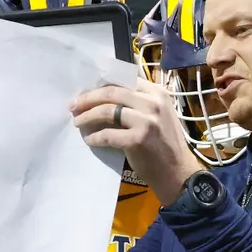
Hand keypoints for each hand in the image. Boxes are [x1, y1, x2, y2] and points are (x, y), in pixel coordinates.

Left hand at [71, 80, 200, 203]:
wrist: (178, 172)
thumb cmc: (165, 144)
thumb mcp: (158, 115)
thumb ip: (139, 101)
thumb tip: (106, 92)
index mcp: (158, 92)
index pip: (124, 79)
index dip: (101, 84)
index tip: (87, 92)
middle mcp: (153, 102)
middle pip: (112, 92)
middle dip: (88, 98)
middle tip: (73, 106)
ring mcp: (147, 120)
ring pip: (107, 110)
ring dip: (87, 116)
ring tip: (77, 122)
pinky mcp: (140, 139)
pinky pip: (108, 134)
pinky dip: (95, 137)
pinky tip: (89, 140)